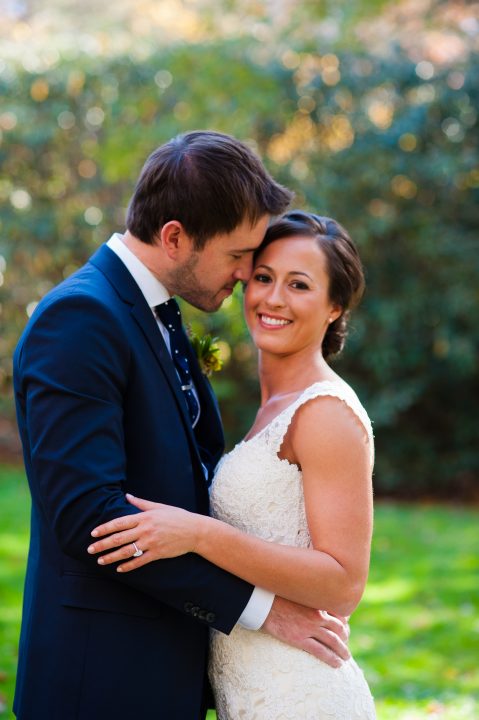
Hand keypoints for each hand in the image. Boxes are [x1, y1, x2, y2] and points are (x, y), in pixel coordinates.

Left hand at [87, 494, 202, 571]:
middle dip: (103, 544)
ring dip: (111, 556)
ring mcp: (151, 542)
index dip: (105, 528)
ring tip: (100, 561)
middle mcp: (146, 530)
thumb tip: (127, 495)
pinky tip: (119, 569)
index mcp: (145, 517)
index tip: (93, 534)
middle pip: (119, 538)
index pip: (120, 523)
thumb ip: (141, 503)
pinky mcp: (157, 553)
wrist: (195, 531)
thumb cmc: (177, 517)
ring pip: (127, 551)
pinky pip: (140, 561)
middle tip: (90, 549)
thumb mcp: (159, 507)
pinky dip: (128, 566)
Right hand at [261, 596, 350, 667]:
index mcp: (316, 602)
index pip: (338, 614)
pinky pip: (320, 651)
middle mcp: (316, 615)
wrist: (263, 603)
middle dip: (345, 638)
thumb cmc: (278, 596)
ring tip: (346, 657)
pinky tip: (337, 664)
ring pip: (333, 641)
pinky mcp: (300, 639)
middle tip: (345, 644)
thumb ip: (309, 597)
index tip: (345, 629)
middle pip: (338, 629)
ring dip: (342, 650)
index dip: (344, 623)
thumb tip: (316, 601)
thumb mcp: (298, 593)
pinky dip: (331, 658)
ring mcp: (309, 628)